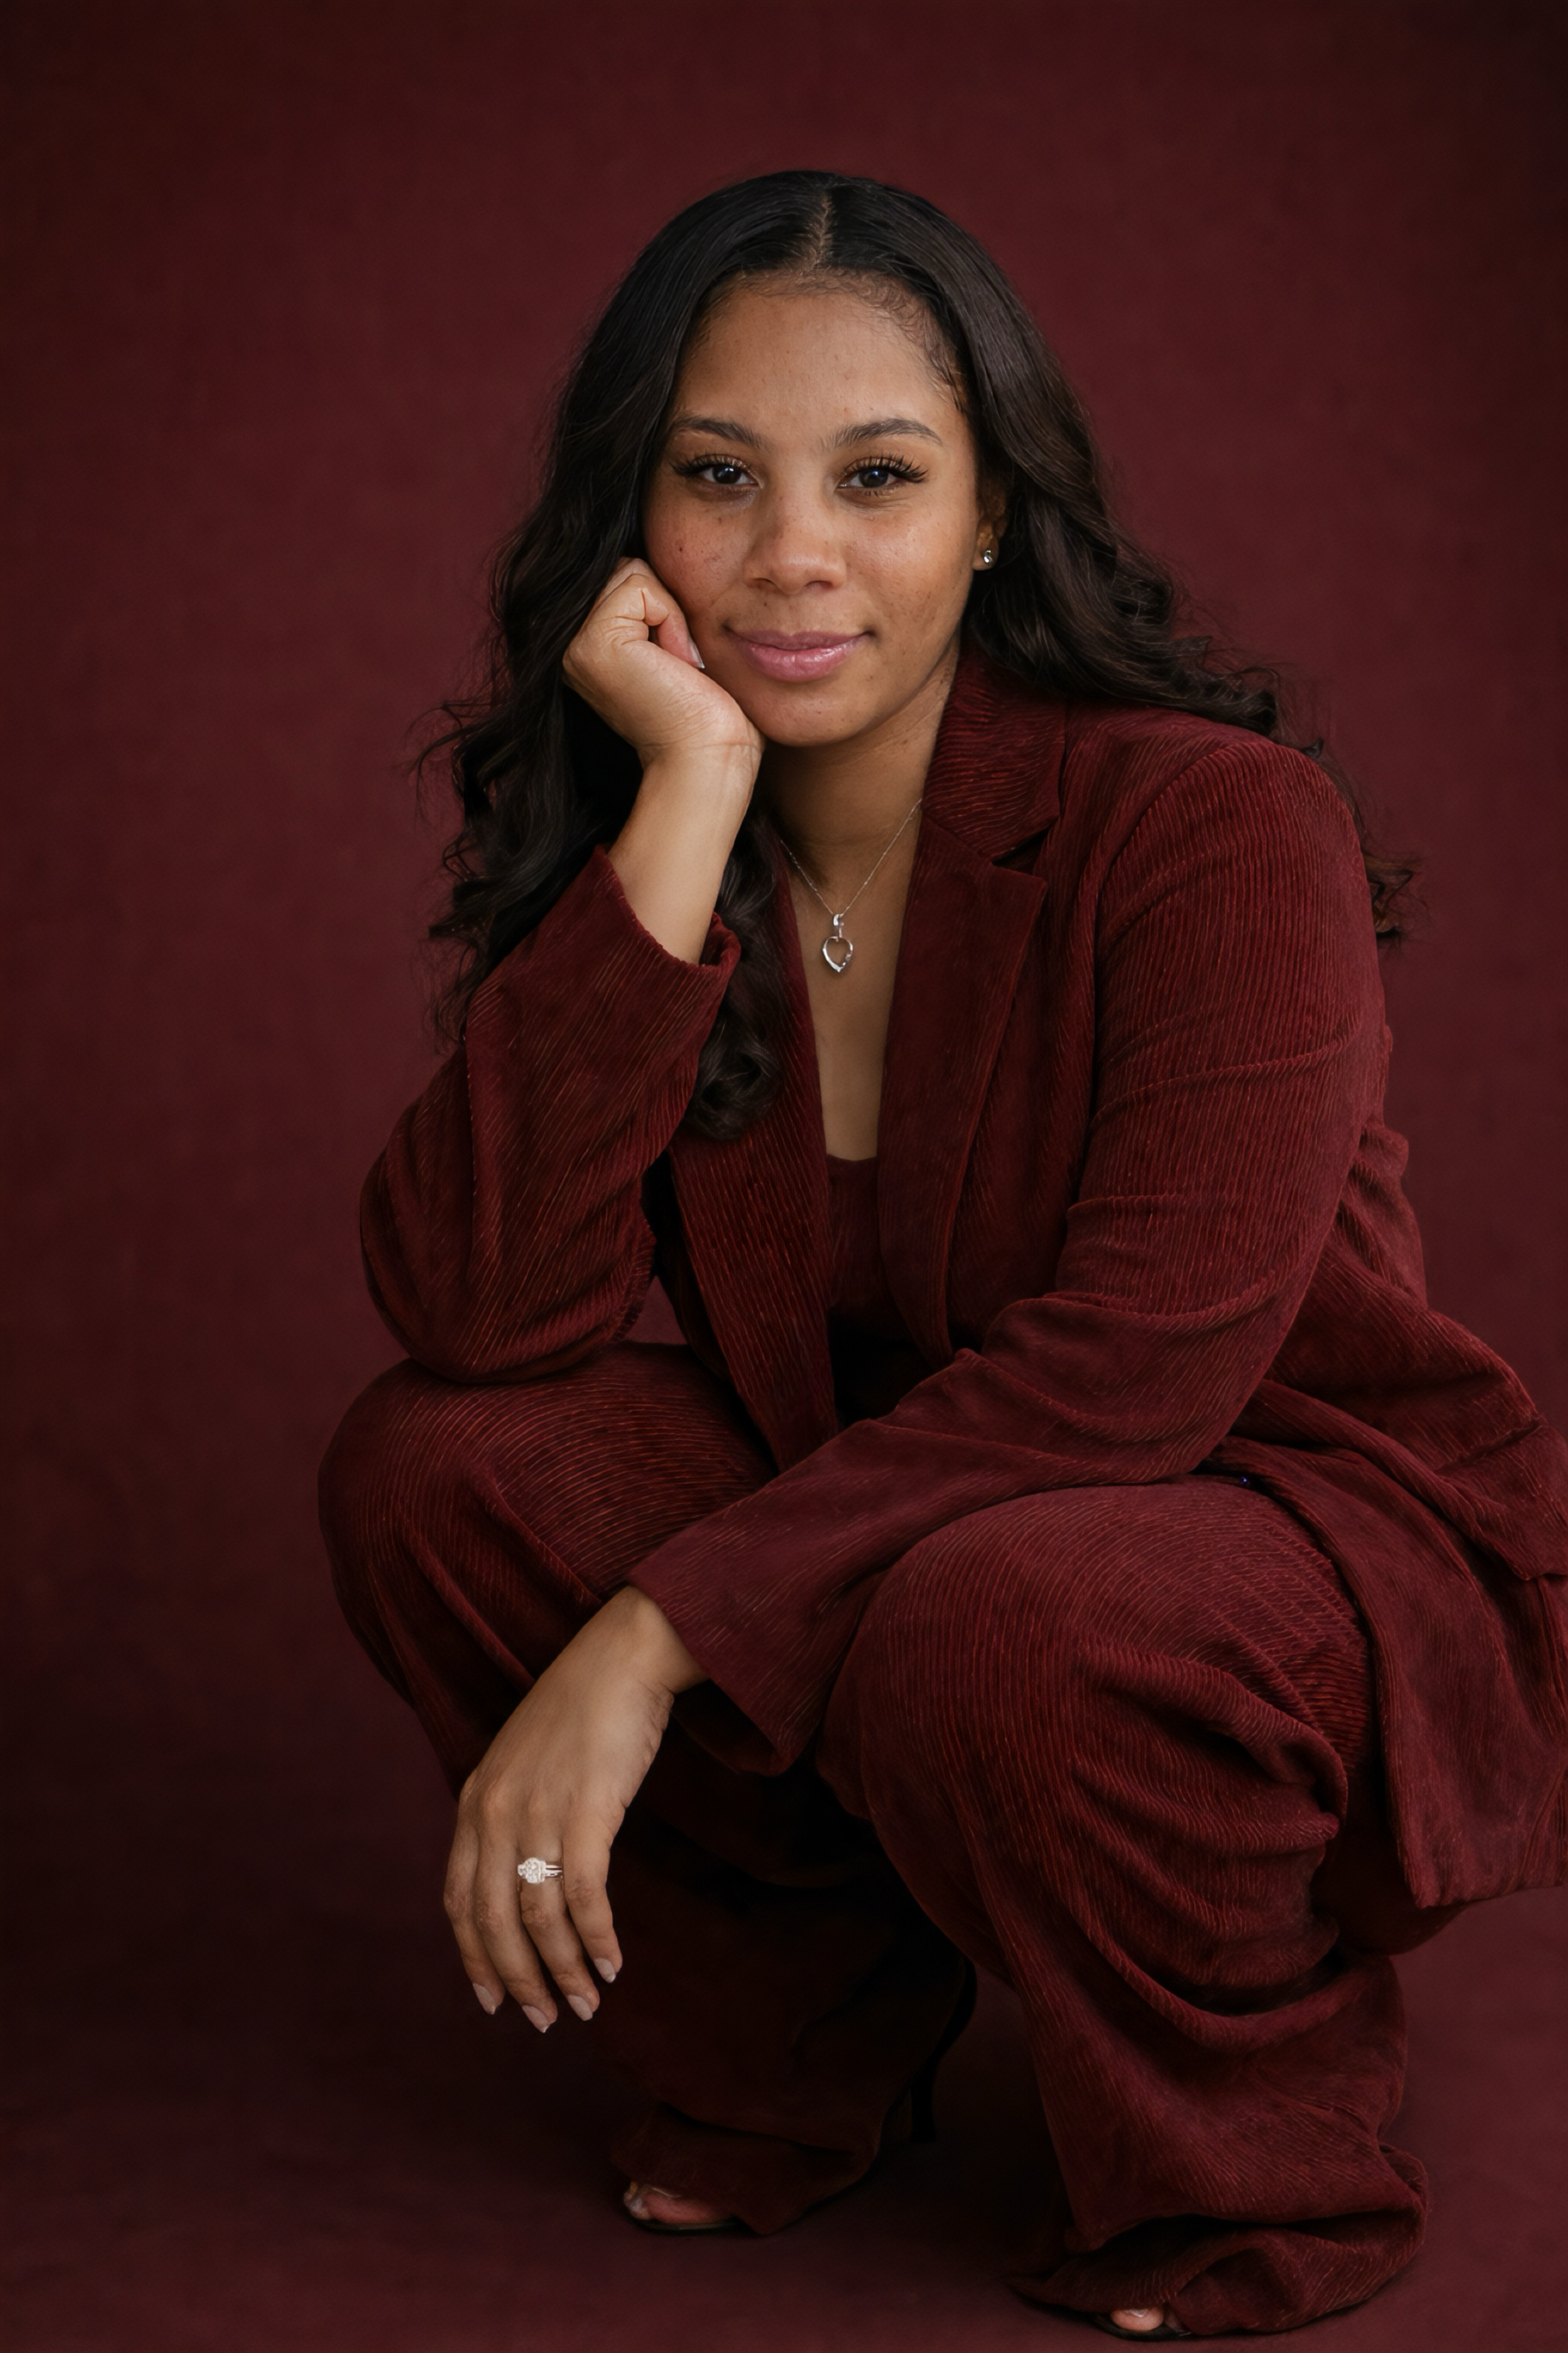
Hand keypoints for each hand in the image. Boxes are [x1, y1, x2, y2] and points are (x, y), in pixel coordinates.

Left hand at [443, 1584, 703, 2029]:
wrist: (624, 1655)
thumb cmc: (584, 1707)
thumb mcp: (525, 1761)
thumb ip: (513, 1813)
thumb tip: (526, 1877)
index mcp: (475, 1800)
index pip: (459, 1900)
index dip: (473, 1957)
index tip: (491, 2000)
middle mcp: (495, 1811)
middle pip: (493, 1921)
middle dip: (518, 1980)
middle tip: (546, 2020)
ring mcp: (538, 1811)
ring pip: (538, 1918)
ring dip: (563, 1970)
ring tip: (587, 2004)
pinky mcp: (586, 1810)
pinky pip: (584, 1895)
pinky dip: (596, 1939)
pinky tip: (612, 1964)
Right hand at [563, 558, 760, 773]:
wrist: (708, 757)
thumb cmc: (705, 711)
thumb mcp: (668, 643)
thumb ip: (646, 605)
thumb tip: (650, 546)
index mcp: (583, 644)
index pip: (624, 576)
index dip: (664, 606)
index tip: (675, 663)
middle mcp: (567, 644)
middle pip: (625, 566)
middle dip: (666, 605)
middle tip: (677, 664)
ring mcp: (572, 643)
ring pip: (632, 570)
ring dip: (670, 614)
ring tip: (674, 665)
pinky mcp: (592, 642)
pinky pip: (641, 585)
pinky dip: (671, 619)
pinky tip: (674, 664)